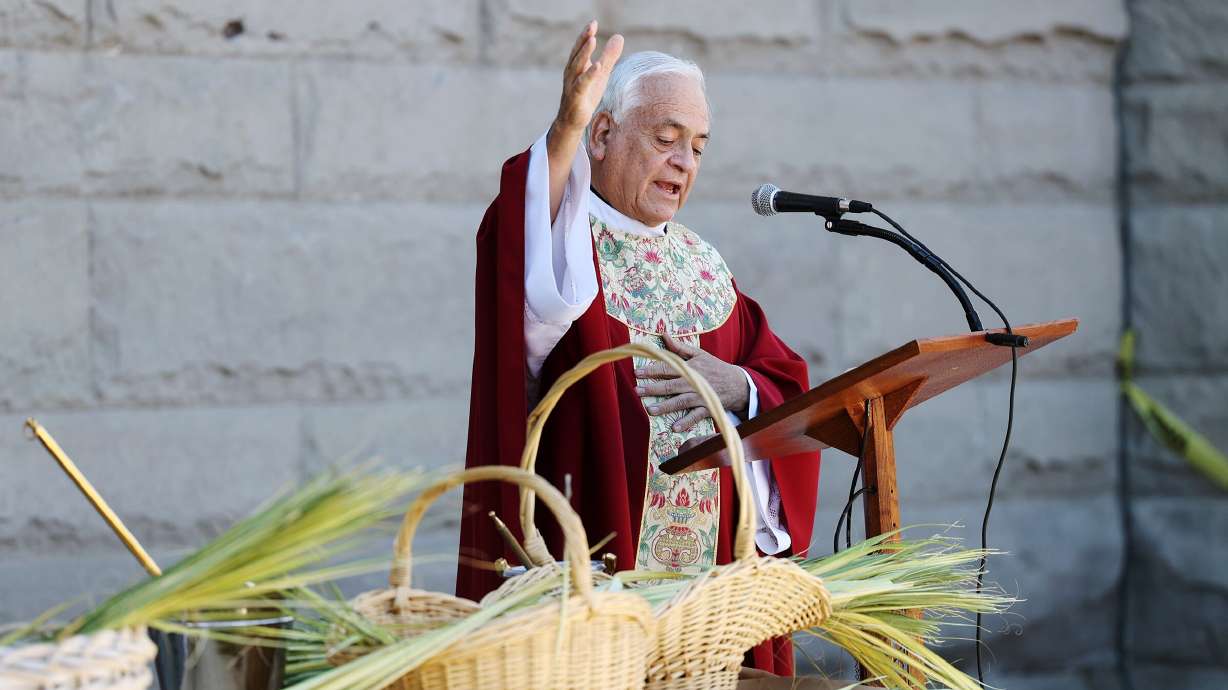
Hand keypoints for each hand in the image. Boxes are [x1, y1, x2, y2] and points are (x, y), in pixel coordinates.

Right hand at [552, 21, 623, 138]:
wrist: (573, 121)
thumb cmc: (586, 95)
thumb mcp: (601, 74)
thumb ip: (609, 56)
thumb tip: (619, 36)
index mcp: (577, 66)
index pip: (580, 48)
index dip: (586, 35)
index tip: (593, 22)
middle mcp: (572, 73)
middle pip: (577, 53)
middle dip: (583, 39)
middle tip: (591, 26)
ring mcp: (572, 84)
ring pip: (577, 66)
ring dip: (584, 53)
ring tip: (592, 40)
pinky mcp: (576, 97)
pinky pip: (582, 84)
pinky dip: (589, 75)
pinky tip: (597, 67)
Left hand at [635, 335, 749, 432]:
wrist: (738, 384)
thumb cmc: (715, 367)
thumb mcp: (700, 354)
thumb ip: (680, 347)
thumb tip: (664, 335)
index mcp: (690, 368)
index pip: (668, 368)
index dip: (652, 370)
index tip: (637, 372)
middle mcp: (693, 382)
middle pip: (670, 386)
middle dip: (653, 389)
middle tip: (637, 391)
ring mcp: (700, 396)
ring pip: (680, 402)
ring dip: (665, 406)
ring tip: (650, 410)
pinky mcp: (707, 408)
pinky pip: (696, 416)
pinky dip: (686, 422)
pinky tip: (675, 428)